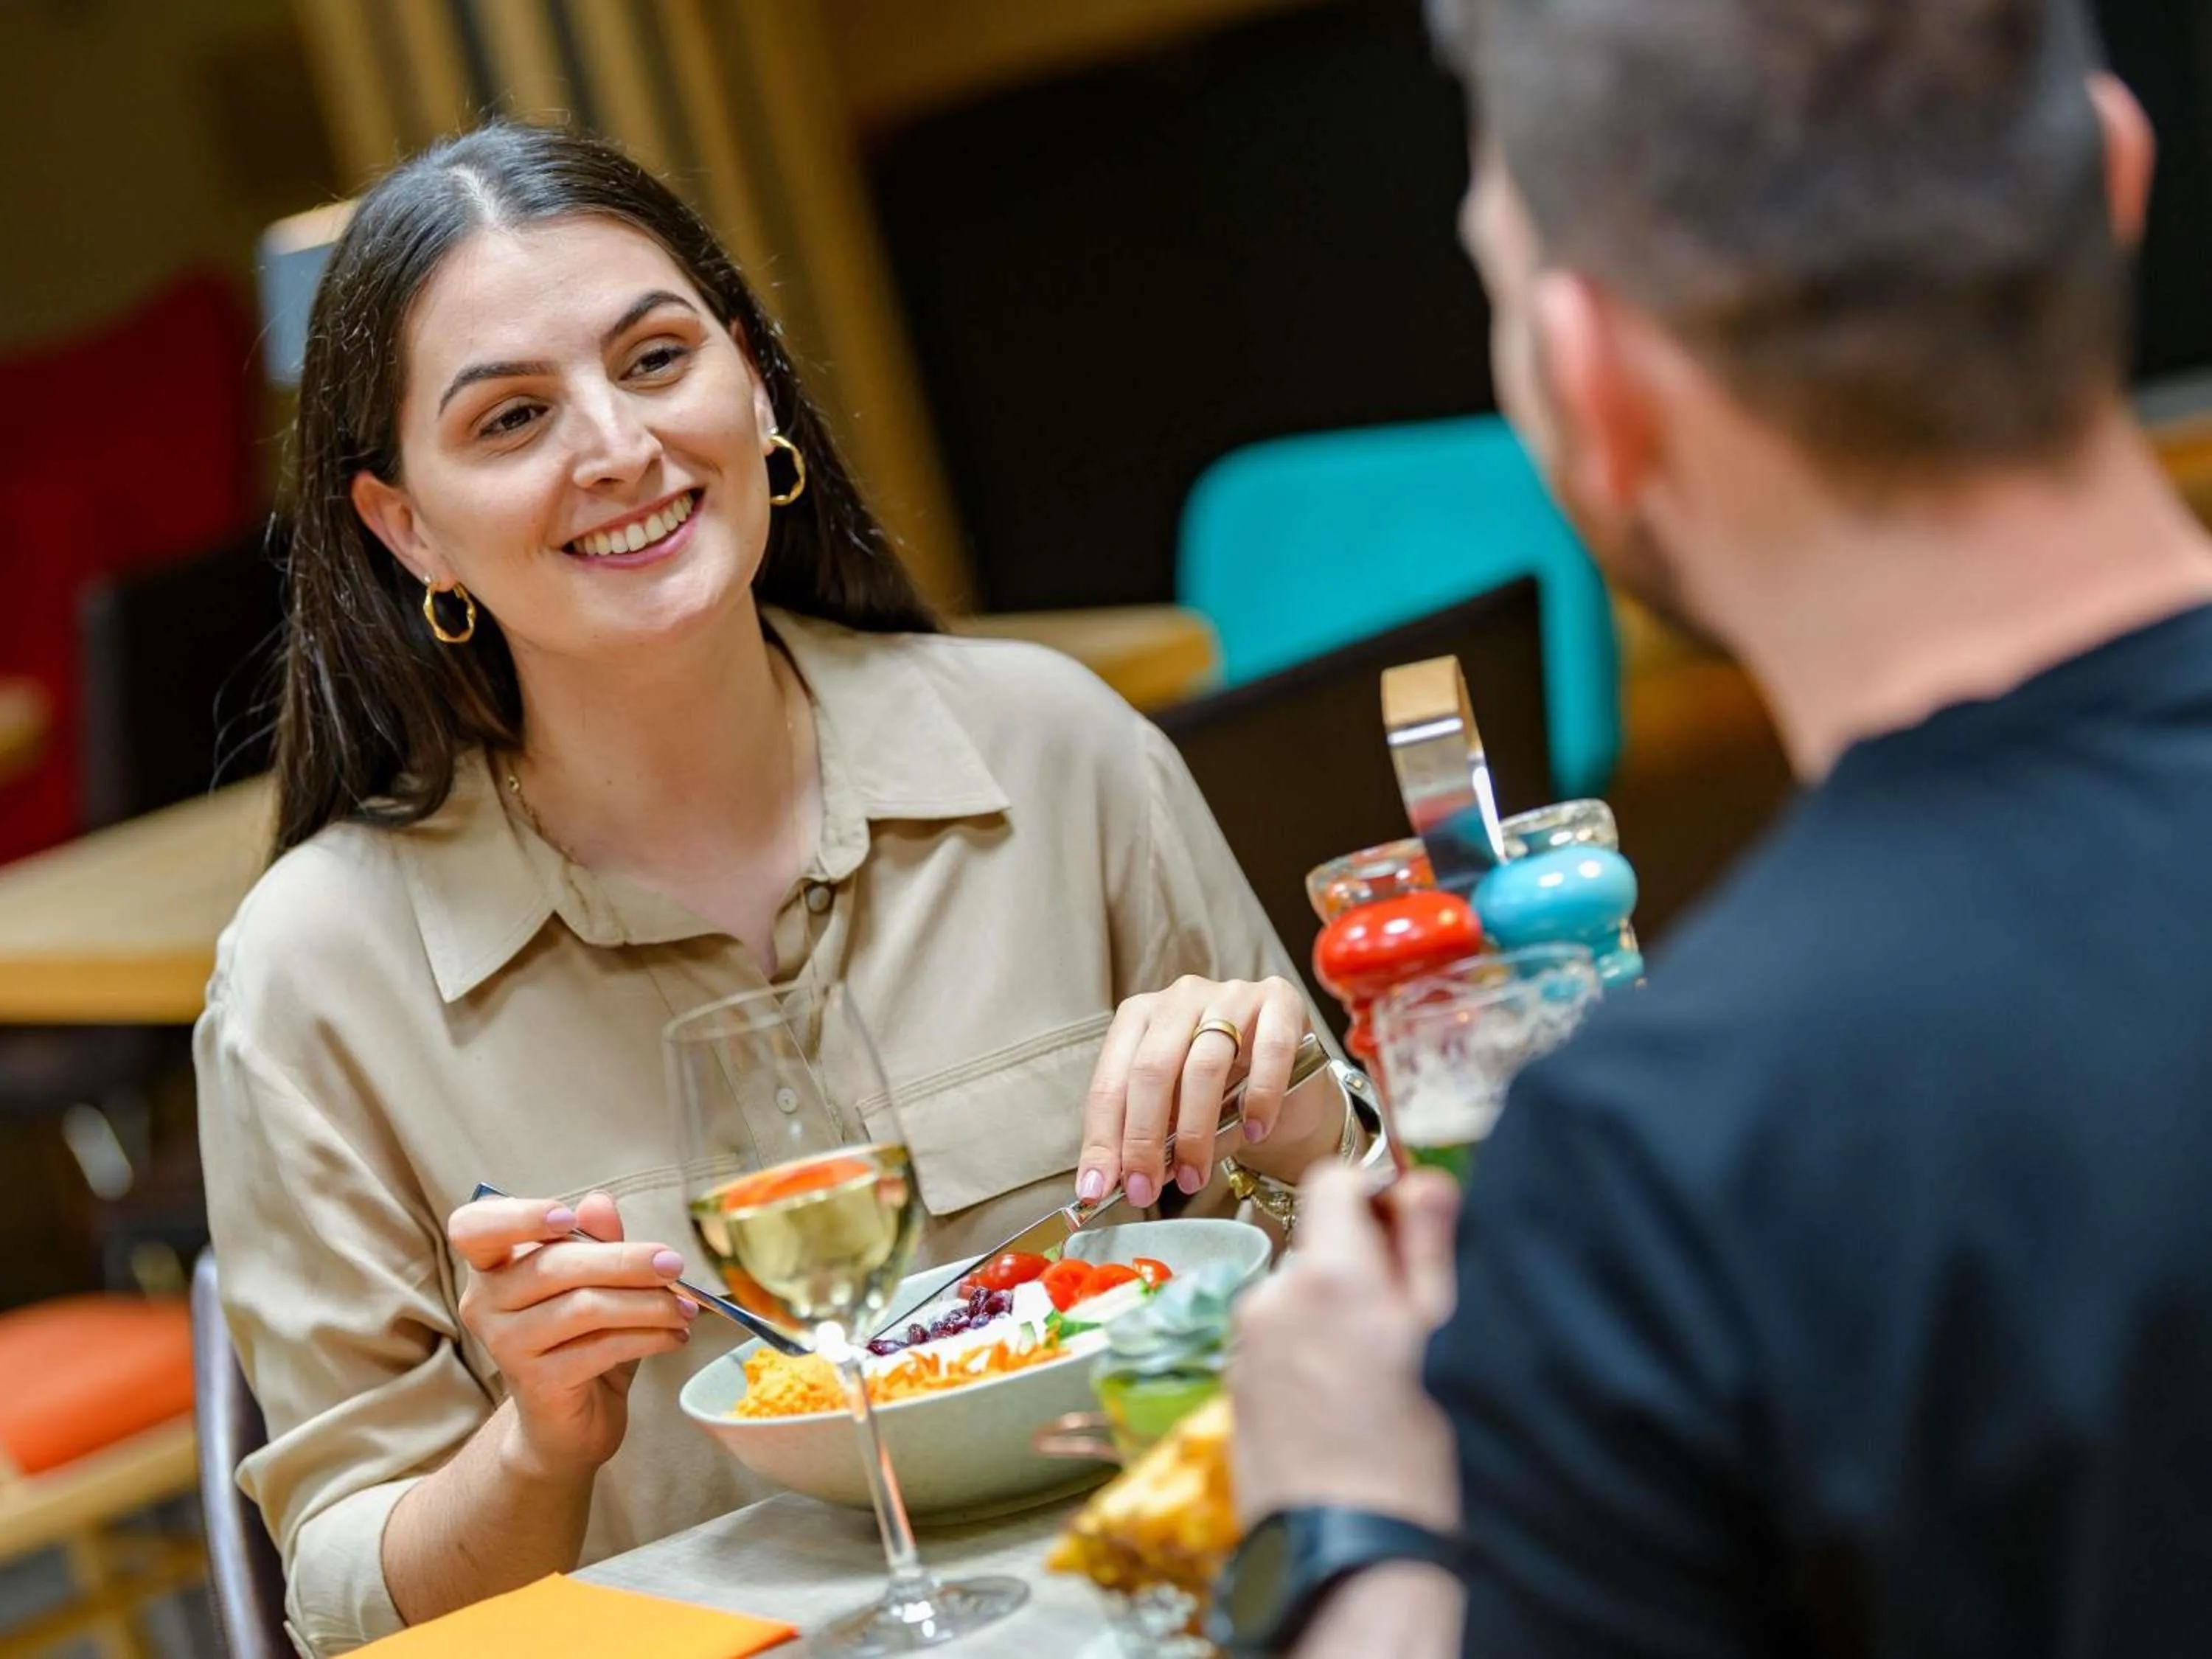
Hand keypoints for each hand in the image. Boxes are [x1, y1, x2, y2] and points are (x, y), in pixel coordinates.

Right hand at [449, 1191, 697, 1479]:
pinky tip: (675, 1335)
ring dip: (646, 1304)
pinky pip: (599, 1348)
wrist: (568, 1422)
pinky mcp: (536, 1383)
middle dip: (624, 1261)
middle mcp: (486, 1303)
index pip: (475, 1227)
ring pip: (583, 1307)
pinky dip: (647, 1337)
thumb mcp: (593, 1283)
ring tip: (685, 1307)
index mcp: (492, 1265)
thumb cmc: (579, 1338)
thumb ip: (595, 1241)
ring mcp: (505, 1346)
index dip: (518, 1217)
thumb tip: (599, 1203)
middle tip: (673, 1263)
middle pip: (553, 1266)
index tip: (569, 1218)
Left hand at [1080, 974, 1316, 1208]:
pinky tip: (1254, 1131)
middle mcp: (1180, 999)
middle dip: (1143, 1139)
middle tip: (1144, 1190)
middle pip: (1151, 1070)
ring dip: (1195, 1132)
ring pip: (1204, 1065)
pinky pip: (1269, 1052)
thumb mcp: (1175, 1117)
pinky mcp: (1281, 1002)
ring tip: (1193, 1177)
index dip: (1102, 1139)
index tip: (1097, 1188)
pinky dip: (1259, 1098)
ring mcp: (1231, 994)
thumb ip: (1148, 1138)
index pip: (1110, 1081)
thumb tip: (1114, 1179)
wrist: (1291, 1085)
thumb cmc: (1224, 1098)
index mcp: (1140, 1018)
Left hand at [1230, 1166, 1462, 1529]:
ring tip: (1374, 1381)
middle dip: (1360, 1268)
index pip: (1333, 1180)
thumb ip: (1427, 1241)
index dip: (1374, 1197)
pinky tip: (1341, 1409)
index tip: (1404, 1237)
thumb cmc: (1410, 1451)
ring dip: (1333, 1316)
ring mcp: (1245, 1345)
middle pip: (1318, 1245)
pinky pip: (1278, 1344)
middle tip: (1403, 1329)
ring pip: (1299, 1298)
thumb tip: (1419, 1176)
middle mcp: (1271, 1298)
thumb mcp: (1441, 1333)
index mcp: (1326, 1274)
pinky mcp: (1236, 1388)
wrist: (1351, 1555)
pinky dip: (1308, 1357)